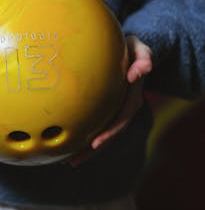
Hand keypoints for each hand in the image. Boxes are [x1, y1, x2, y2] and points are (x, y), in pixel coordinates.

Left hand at [68, 35, 152, 165]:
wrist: (128, 50)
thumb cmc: (132, 48)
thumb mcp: (140, 48)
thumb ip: (143, 58)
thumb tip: (139, 73)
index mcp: (131, 97)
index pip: (121, 118)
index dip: (109, 132)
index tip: (95, 142)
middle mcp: (123, 108)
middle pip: (108, 133)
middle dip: (92, 149)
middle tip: (75, 160)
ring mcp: (113, 110)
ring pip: (101, 134)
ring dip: (86, 150)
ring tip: (69, 162)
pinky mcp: (103, 110)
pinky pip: (93, 126)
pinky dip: (82, 138)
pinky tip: (67, 148)